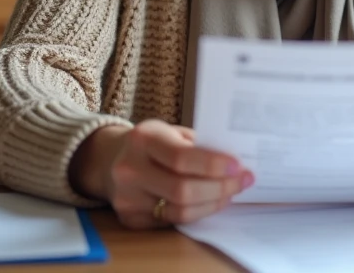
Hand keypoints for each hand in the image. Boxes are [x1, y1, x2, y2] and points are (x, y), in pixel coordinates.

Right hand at [70, 119, 253, 228]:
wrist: (110, 159)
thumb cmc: (151, 143)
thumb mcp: (170, 131)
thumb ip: (198, 144)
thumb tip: (236, 163)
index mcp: (143, 139)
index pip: (182, 157)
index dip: (214, 165)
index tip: (239, 166)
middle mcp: (130, 169)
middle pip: (182, 189)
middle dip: (220, 187)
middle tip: (243, 181)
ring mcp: (127, 197)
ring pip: (180, 211)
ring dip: (212, 203)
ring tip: (230, 192)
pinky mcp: (129, 218)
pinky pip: (171, 222)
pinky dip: (197, 213)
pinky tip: (209, 202)